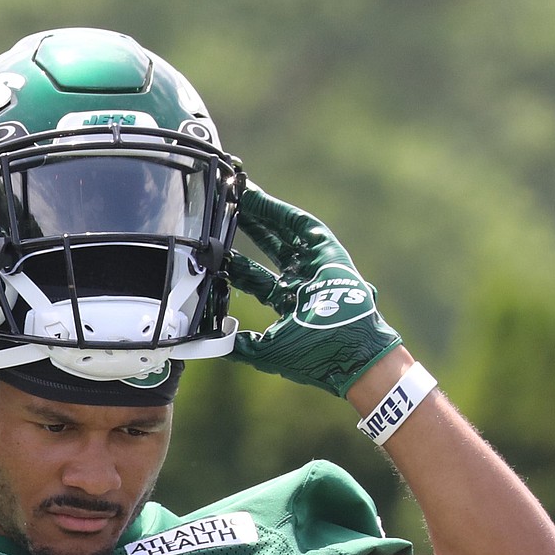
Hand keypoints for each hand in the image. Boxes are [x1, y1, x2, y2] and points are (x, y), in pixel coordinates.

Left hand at [226, 181, 401, 396]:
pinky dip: (279, 212)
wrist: (348, 355)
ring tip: (237, 196)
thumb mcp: (266, 351)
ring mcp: (314, 265)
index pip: (253, 277)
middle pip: (267, 249)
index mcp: (287, 303)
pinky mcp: (328, 253)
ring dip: (260, 214)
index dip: (233, 263)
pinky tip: (258, 198)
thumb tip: (205, 341)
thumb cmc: (315, 358)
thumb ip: (235, 344)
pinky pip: (300, 226)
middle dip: (246, 230)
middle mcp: (300, 280)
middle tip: (223, 212)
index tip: (213, 250)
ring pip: (282, 233)